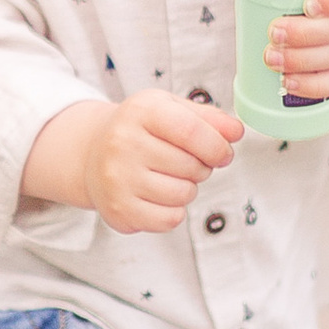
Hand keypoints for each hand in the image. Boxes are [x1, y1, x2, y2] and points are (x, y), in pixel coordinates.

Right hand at [27, 90, 242, 235]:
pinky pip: (170, 219)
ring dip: (187, 189)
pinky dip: (174, 211)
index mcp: (141, 111)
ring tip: (169, 177)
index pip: (192, 131)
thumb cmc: (141, 130)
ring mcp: (118, 178)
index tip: (223, 153)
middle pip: (191, 166)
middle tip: (184, 162)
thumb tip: (236, 132)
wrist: (92, 154)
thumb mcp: (171, 110)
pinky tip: (158, 196)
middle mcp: (123, 143)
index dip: (217, 146)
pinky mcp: (119, 209)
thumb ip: (209, 118)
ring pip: (183, 194)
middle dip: (201, 167)